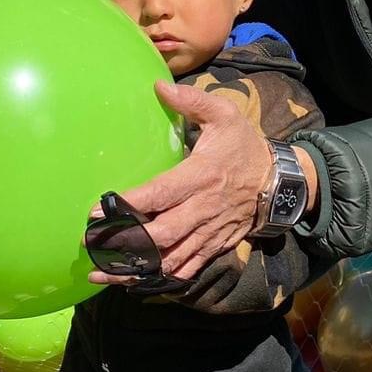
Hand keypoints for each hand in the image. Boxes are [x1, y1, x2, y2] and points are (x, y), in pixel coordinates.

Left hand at [88, 81, 272, 283]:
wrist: (281, 183)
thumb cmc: (246, 147)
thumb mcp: (226, 115)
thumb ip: (192, 102)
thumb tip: (158, 87)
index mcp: (202, 175)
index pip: (160, 193)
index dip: (129, 204)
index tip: (99, 209)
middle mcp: (203, 208)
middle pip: (162, 235)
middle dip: (125, 244)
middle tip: (91, 244)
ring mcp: (209, 232)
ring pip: (170, 259)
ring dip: (136, 271)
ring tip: (103, 274)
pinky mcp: (214, 246)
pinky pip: (186, 269)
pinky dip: (160, 280)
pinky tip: (134, 283)